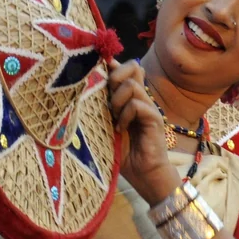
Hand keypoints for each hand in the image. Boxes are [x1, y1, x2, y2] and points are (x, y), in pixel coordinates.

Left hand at [109, 61, 182, 204]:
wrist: (143, 174)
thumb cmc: (123, 153)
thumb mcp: (106, 126)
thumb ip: (100, 108)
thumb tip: (83, 90)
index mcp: (129, 98)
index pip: (125, 69)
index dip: (112, 64)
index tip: (98, 66)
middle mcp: (141, 98)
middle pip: (133, 67)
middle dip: (115, 77)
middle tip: (106, 98)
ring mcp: (149, 107)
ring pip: (132, 85)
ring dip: (117, 100)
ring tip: (113, 117)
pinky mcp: (155, 119)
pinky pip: (138, 105)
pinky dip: (126, 115)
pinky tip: (120, 129)